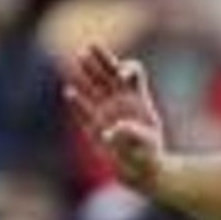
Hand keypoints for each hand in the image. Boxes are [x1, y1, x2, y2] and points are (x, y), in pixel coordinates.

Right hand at [64, 44, 165, 193]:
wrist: (143, 173)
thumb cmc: (150, 157)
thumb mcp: (146, 144)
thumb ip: (132, 134)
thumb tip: (110, 132)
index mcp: (138, 99)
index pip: (133, 73)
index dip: (127, 68)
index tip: (121, 75)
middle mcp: (122, 101)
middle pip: (111, 73)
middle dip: (101, 59)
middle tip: (90, 46)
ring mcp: (108, 113)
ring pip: (96, 87)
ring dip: (88, 73)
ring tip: (79, 57)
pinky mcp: (96, 128)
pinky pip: (84, 112)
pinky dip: (77, 103)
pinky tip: (69, 92)